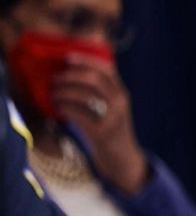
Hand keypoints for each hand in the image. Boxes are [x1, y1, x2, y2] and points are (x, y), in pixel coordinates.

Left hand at [51, 53, 148, 194]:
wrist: (123, 159)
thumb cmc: (112, 131)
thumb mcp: (113, 109)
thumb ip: (102, 93)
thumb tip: (74, 75)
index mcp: (122, 94)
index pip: (107, 69)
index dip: (87, 60)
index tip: (68, 56)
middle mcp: (120, 103)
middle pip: (94, 79)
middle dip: (71, 75)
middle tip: (55, 77)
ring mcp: (112, 117)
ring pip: (85, 95)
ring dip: (64, 92)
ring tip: (53, 93)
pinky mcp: (101, 132)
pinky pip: (79, 114)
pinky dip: (65, 108)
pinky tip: (57, 108)